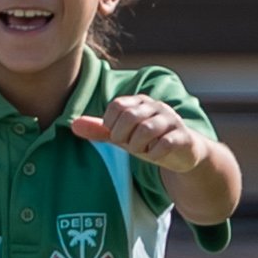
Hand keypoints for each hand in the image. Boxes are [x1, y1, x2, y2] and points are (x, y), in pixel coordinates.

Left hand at [79, 91, 209, 178]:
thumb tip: (73, 125)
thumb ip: (99, 130)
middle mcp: (157, 106)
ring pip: (147, 129)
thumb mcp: (121, 135)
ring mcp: (172, 120)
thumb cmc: (148, 140)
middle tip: (127, 145)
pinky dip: (154, 153)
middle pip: (130, 116)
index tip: (116, 135)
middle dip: (122, 136)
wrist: (182, 153)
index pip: (117, 106)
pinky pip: (164, 143)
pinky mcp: (183, 136)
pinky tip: (155, 155)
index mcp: (139, 102)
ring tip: (142, 150)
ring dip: (138, 146)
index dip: (111, 124)